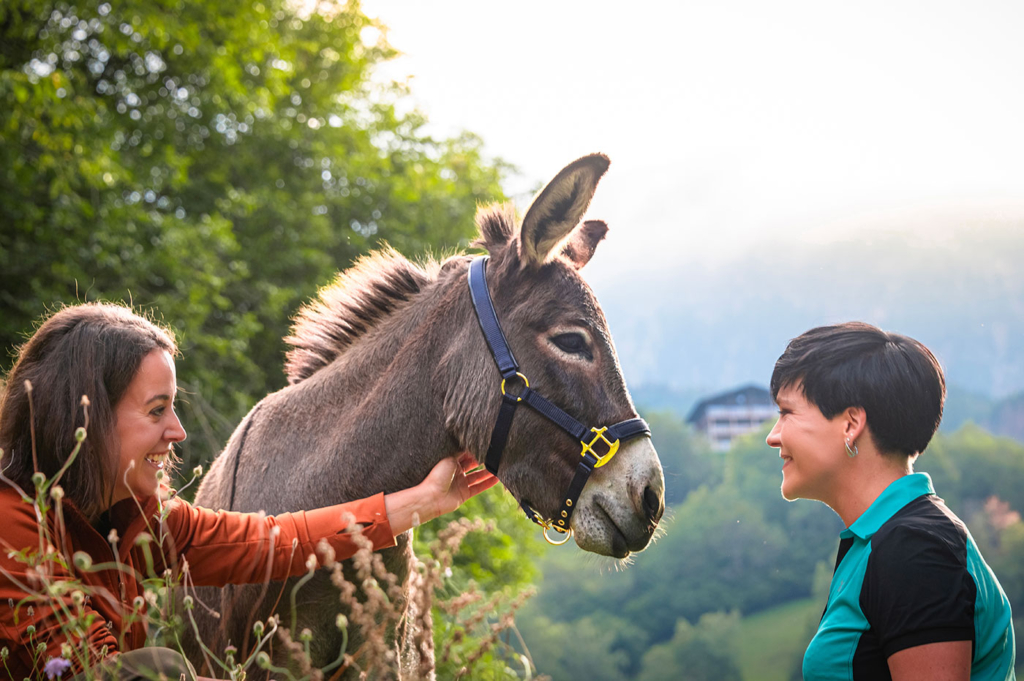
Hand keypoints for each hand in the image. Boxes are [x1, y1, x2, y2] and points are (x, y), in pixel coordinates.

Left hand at [384, 453, 498, 534]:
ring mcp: (460, 483)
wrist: (430, 497)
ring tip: (500, 465)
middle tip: (495, 452)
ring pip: (477, 475)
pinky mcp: (464, 494)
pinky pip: (478, 487)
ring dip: (488, 471)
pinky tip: (498, 478)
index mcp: (450, 461)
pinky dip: (488, 483)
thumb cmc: (437, 475)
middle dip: (483, 459)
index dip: (474, 449)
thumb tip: (470, 441)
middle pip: (472, 464)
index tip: (485, 443)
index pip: (465, 453)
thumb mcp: (450, 458)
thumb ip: (461, 452)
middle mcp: (456, 471)